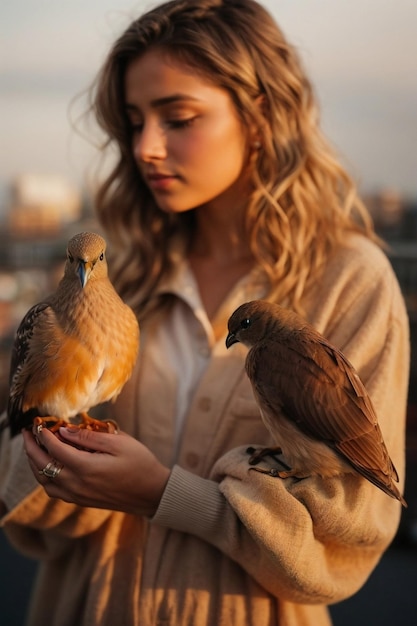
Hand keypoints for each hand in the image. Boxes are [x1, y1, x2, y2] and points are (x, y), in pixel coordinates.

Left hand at [22, 426, 170, 517]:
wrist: (152, 493)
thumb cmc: (140, 463)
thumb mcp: (118, 442)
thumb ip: (89, 437)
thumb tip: (64, 430)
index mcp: (85, 467)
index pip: (54, 449)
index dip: (43, 435)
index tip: (38, 424)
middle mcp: (76, 484)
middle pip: (43, 466)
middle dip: (32, 448)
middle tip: (27, 433)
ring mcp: (77, 495)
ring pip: (45, 481)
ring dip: (36, 464)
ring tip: (35, 449)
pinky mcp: (81, 501)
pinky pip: (54, 490)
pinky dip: (45, 477)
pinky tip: (50, 467)